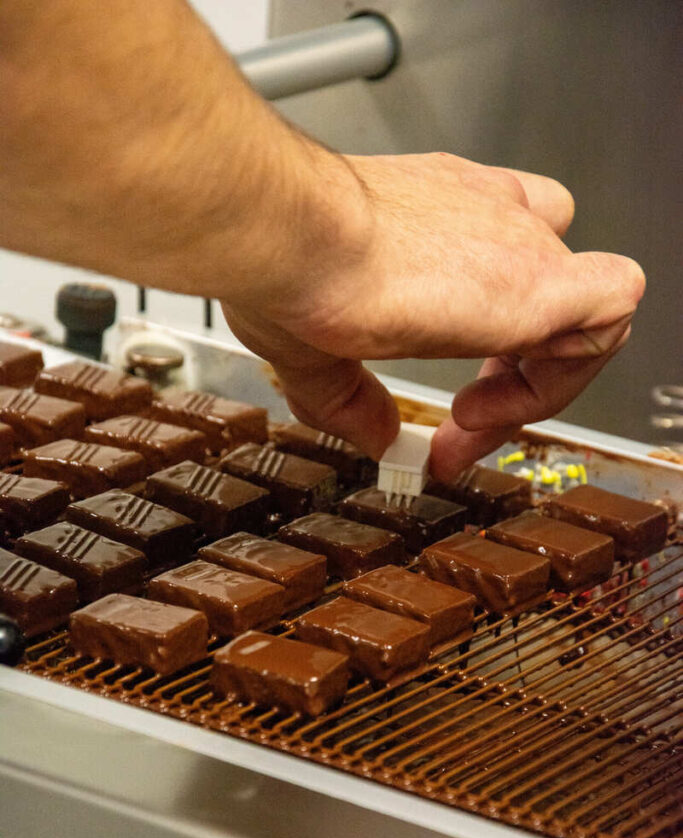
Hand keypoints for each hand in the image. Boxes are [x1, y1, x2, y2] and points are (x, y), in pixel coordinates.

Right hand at [221, 150, 644, 473]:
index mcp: (444, 216)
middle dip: (511, 381)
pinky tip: (492, 408)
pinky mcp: (542, 281)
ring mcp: (520, 244)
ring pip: (584, 313)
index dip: (493, 340)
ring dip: (533, 388)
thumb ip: (353, 397)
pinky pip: (609, 315)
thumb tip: (376, 437)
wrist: (289, 235)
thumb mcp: (315, 348)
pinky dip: (567, 374)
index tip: (450, 400)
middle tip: (459, 428)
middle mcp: (490, 218)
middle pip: (549, 298)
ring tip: (466, 425)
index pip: (509, 261)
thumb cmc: (285, 262)